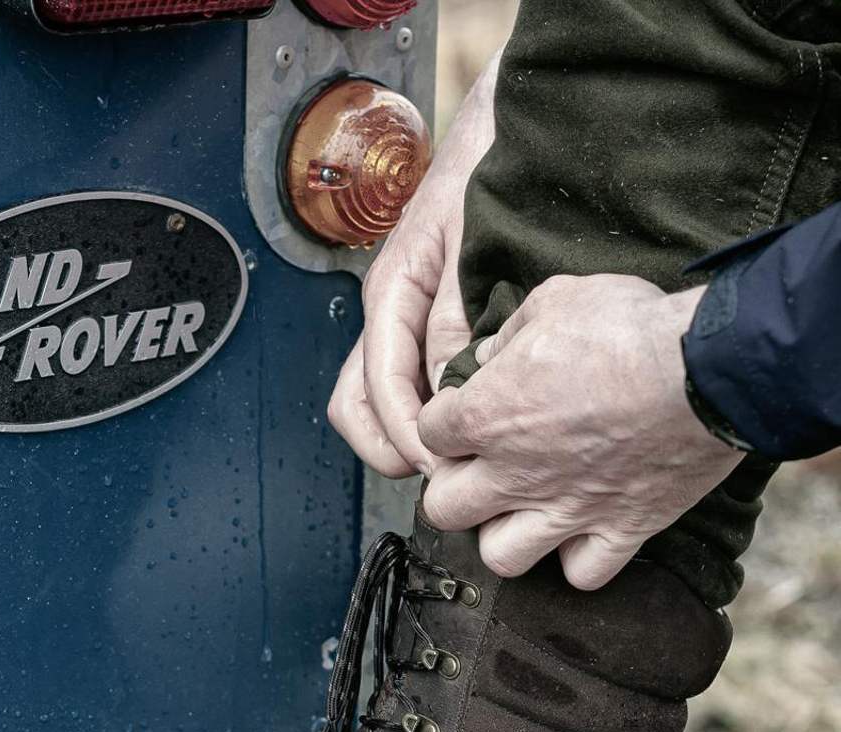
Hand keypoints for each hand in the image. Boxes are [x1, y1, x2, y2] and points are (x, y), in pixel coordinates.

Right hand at [327, 49, 501, 477]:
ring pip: (374, 401)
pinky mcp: (426, 323)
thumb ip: (455, 316)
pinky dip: (422, 416)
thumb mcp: (473, 243)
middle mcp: (390, 313)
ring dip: (400, 438)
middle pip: (359, 405)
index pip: (379, 386)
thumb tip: (447, 389)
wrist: (507, 120)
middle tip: (441, 475)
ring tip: (448, 461)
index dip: (407, 435)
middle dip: (392, 448)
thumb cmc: (488, 164)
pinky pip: (406, 384)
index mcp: (392, 292)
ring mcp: (404, 321)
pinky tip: (461, 428)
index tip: (442, 463)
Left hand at [418, 274, 743, 589]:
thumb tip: (485, 355)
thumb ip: (507, 334)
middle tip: (480, 468)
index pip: (428, 432)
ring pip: (499, 557)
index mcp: (486, 415)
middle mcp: (514, 473)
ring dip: (503, 535)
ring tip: (522, 510)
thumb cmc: (630, 327)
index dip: (443, 419)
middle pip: (444, 508)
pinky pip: (581, 574)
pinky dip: (579, 560)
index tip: (465, 409)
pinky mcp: (619, 530)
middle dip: (455, 487)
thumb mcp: (555, 299)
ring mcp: (565, 510)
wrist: (710, 369)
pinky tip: (583, 533)